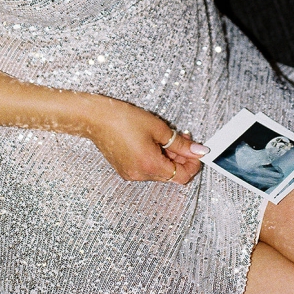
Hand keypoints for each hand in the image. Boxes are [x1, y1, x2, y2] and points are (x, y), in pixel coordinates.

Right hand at [81, 94, 206, 183]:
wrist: (95, 118)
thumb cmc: (121, 119)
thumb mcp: (158, 128)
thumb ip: (181, 143)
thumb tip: (198, 151)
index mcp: (150, 165)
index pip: (182, 176)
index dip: (192, 164)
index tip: (195, 152)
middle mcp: (140, 174)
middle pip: (171, 174)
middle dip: (180, 158)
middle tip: (182, 139)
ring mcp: (131, 173)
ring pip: (159, 171)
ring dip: (167, 157)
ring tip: (164, 138)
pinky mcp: (124, 169)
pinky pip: (146, 168)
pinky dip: (154, 158)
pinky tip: (152, 143)